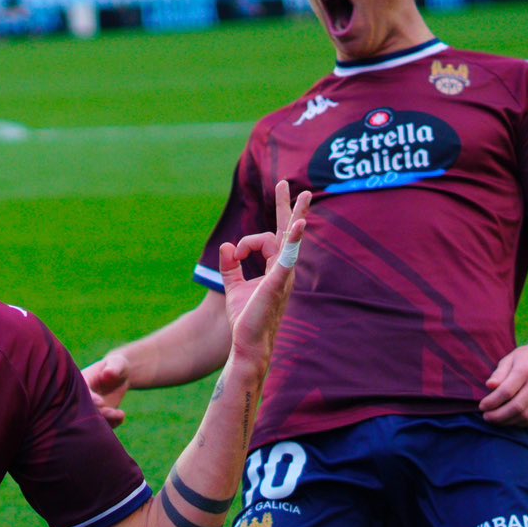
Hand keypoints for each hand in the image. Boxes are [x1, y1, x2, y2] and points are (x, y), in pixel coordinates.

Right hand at [82, 351, 131, 428]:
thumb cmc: (116, 366)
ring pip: (93, 421)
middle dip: (99, 414)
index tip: (101, 402)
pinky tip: (121, 415)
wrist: (120, 377)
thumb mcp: (116, 363)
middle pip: (84, 410)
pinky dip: (112, 424)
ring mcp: (90, 408)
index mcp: (82, 383)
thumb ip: (113, 368)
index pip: (79, 393)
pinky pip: (103, 425)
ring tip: (120, 414)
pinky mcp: (99, 416)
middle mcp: (82, 398)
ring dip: (106, 421)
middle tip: (113, 411)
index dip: (89, 399)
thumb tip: (108, 373)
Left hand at [221, 179, 310, 376]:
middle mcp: (284, 269)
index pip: (269, 239)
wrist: (247, 342)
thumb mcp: (233, 286)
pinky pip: (288, 257)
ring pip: (286, 240)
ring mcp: (284, 275)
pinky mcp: (278, 283)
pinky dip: (293, 240)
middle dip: (287, 207)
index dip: (249, 240)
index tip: (235, 253)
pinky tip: (299, 225)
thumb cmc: (246, 318)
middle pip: (288, 232)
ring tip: (301, 195)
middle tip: (287, 183)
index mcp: (275, 269)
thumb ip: (230, 266)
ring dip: (292, 217)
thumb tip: (226, 245)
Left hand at [480, 336, 527, 425]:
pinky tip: (508, 419)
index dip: (492, 402)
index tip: (482, 406)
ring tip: (494, 419)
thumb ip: (499, 374)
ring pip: (525, 416)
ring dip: (506, 421)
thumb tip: (489, 386)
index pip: (506, 392)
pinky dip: (518, 423)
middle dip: (497, 416)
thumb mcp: (510, 359)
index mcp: (525, 371)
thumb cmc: (526, 357)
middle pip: (516, 407)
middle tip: (486, 417)